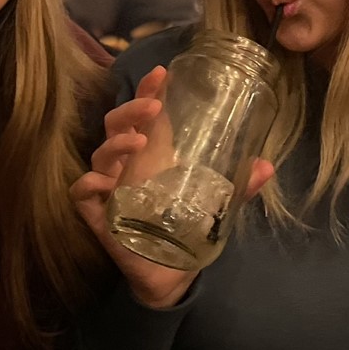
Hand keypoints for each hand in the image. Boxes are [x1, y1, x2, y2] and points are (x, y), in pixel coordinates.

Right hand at [71, 66, 273, 308]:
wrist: (169, 276)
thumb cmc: (183, 228)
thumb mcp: (214, 204)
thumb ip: (238, 186)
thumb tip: (267, 165)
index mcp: (150, 155)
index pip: (144, 115)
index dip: (148, 90)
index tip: (162, 72)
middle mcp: (125, 166)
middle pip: (116, 124)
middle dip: (131, 109)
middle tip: (154, 106)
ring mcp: (108, 188)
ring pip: (99, 154)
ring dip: (116, 142)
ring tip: (140, 141)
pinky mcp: (97, 215)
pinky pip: (81, 193)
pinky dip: (88, 183)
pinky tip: (103, 182)